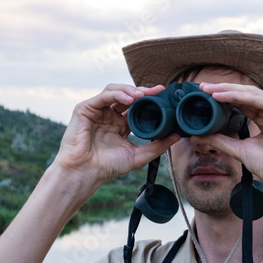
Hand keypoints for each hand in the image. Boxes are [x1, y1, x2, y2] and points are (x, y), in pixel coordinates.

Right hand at [53, 84, 179, 186]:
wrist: (85, 173)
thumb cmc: (107, 167)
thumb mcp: (137, 156)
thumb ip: (157, 147)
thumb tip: (177, 137)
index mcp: (119, 124)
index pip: (136, 106)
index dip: (149, 99)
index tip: (164, 95)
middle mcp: (108, 115)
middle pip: (127, 95)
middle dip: (142, 91)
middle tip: (156, 91)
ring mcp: (96, 111)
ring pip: (114, 91)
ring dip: (130, 90)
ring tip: (143, 95)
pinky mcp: (84, 109)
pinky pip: (103, 96)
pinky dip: (118, 94)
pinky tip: (129, 99)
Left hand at [194, 82, 262, 190]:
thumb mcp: (239, 150)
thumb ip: (220, 141)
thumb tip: (197, 136)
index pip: (243, 103)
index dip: (224, 98)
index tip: (204, 96)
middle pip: (245, 95)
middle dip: (223, 90)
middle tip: (202, 87)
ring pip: (249, 93)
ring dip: (227, 90)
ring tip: (208, 90)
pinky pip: (256, 99)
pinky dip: (237, 96)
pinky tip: (220, 96)